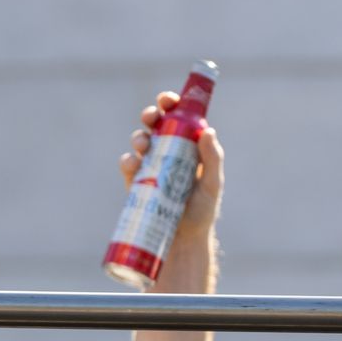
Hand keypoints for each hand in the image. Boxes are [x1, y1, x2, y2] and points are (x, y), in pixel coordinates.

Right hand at [119, 91, 224, 234]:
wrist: (182, 241)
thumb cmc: (202, 211)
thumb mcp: (213, 184)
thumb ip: (213, 158)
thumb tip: (208, 131)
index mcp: (188, 146)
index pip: (179, 118)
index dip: (172, 105)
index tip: (168, 100)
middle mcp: (167, 152)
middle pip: (155, 125)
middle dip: (151, 116)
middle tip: (152, 118)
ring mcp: (150, 166)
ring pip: (140, 142)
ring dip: (139, 137)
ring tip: (143, 143)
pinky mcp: (136, 183)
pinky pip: (128, 166)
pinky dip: (127, 161)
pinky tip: (132, 163)